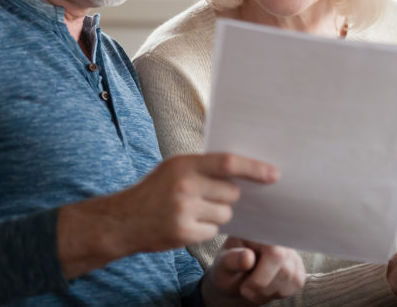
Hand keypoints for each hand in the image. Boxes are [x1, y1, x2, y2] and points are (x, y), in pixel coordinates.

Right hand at [57, 153, 277, 278]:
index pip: (228, 163)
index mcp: (184, 164)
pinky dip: (206, 229)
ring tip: (195, 210)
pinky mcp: (183, 233)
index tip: (274, 174)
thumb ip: (204, 166)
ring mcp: (183, 211)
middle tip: (210, 196)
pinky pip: (213, 231)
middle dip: (228, 196)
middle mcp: (185, 186)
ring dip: (217, 214)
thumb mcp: (175, 168)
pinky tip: (188, 223)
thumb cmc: (155, 190)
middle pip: (231, 193)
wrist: (122, 221)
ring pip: (225, 214)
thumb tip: (244, 169)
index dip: (254, 168)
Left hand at [203, 237, 305, 304]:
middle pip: (285, 268)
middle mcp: (279, 236)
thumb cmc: (227, 269)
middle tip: (245, 290)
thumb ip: (233, 260)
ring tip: (254, 288)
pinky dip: (280, 292)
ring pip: (292, 278)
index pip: (274, 252)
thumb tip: (248, 257)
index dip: (262, 275)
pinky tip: (267, 287)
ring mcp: (291, 251)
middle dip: (263, 286)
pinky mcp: (298, 266)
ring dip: (270, 291)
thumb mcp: (222, 265)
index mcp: (259, 230)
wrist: (235, 282)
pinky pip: (297, 283)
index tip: (244, 287)